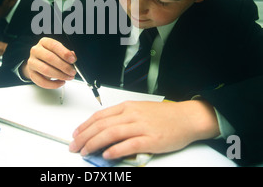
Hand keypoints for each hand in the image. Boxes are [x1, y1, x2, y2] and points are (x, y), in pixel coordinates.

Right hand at [21, 37, 76, 88]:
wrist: (38, 65)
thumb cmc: (51, 57)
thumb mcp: (59, 52)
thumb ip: (67, 54)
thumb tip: (73, 57)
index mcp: (44, 42)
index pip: (54, 45)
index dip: (64, 53)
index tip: (73, 60)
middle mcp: (36, 51)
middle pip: (50, 58)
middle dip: (64, 66)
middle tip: (72, 72)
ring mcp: (32, 62)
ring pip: (46, 70)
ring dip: (60, 75)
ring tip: (68, 77)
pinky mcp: (31, 74)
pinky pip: (42, 81)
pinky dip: (53, 84)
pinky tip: (61, 82)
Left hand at [69, 100, 219, 159]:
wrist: (187, 118)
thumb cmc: (164, 116)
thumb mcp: (139, 110)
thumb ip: (122, 119)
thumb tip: (104, 130)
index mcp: (127, 107)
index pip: (99, 116)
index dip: (84, 126)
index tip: (76, 134)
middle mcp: (132, 115)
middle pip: (102, 125)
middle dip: (84, 137)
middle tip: (75, 146)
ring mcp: (141, 127)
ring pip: (111, 134)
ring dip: (95, 144)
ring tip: (85, 151)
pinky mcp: (151, 140)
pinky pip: (129, 145)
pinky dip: (116, 150)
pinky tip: (107, 155)